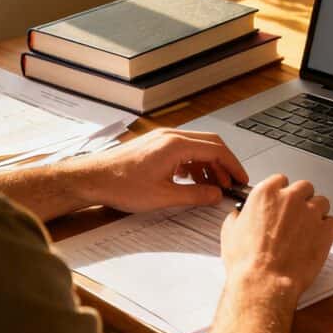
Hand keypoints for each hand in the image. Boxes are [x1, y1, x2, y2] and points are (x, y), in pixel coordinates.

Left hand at [68, 128, 247, 212]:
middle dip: (223, 164)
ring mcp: (162, 138)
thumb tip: (216, 195)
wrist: (91, 179)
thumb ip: (195, 195)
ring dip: (208, 164)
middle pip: (209, 144)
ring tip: (212, 186)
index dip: (233, 165)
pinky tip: (191, 180)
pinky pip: (183, 149)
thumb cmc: (120, 185)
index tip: (241, 179)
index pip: (216, 149)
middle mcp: (170, 136)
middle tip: (230, 183)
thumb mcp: (163, 196)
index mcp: (176, 145)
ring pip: (196, 147)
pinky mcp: (154, 145)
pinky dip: (193, 163)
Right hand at [220, 174, 332, 299]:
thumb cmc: (247, 262)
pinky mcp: (325, 230)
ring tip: (308, 229)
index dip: (281, 192)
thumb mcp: (230, 232)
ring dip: (316, 213)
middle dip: (302, 200)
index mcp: (266, 194)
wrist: (264, 282)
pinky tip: (318, 238)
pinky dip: (328, 229)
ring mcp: (310, 213)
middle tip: (296, 215)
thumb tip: (241, 215)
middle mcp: (290, 198)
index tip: (281, 201)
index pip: (280, 180)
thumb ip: (240, 216)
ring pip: (322, 202)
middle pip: (304, 188)